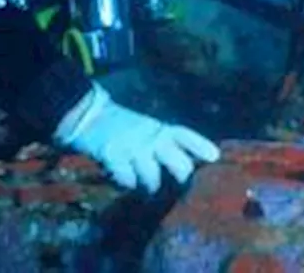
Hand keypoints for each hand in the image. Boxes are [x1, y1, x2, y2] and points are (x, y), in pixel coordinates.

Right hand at [55, 84, 218, 192]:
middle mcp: (151, 136)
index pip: (185, 135)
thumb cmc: (123, 126)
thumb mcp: (148, 128)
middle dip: (181, 177)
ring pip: (153, 177)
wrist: (89, 116)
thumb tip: (186, 166)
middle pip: (178, 163)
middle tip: (176, 185)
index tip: (214, 157)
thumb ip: (164, 143)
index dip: (201, 146)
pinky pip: (127, 179)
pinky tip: (122, 177)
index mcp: (160, 128)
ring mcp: (132, 145)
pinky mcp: (113, 154)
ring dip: (150, 185)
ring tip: (144, 185)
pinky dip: (126, 183)